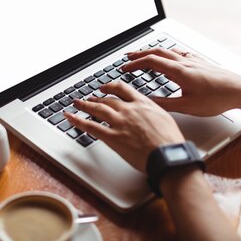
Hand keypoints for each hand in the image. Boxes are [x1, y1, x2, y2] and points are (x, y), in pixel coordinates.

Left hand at [64, 81, 183, 171]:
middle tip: (89, 97)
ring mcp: (119, 122)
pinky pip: (90, 126)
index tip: (106, 87)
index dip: (111, 87)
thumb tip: (149, 112)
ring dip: (84, 105)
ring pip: (97, 109)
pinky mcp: (112, 137)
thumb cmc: (170, 140)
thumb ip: (152, 112)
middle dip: (97, 97)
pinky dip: (77, 121)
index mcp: (142, 103)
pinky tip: (70, 117)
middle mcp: (129, 110)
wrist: (168, 154)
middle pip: (108, 99)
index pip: (123, 89)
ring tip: (77, 103)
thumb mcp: (164, 117)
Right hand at [122, 47, 240, 116]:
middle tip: (127, 57)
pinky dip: (169, 53)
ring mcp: (193, 60)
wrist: (240, 90)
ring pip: (168, 51)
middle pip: (157, 52)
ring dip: (153, 51)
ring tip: (144, 55)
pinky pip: (180, 53)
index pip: (150, 62)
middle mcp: (185, 62)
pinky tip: (171, 56)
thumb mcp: (187, 106)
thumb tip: (148, 102)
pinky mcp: (201, 62)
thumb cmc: (218, 98)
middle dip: (139, 53)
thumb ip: (165, 104)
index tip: (124, 68)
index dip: (134, 64)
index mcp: (179, 71)